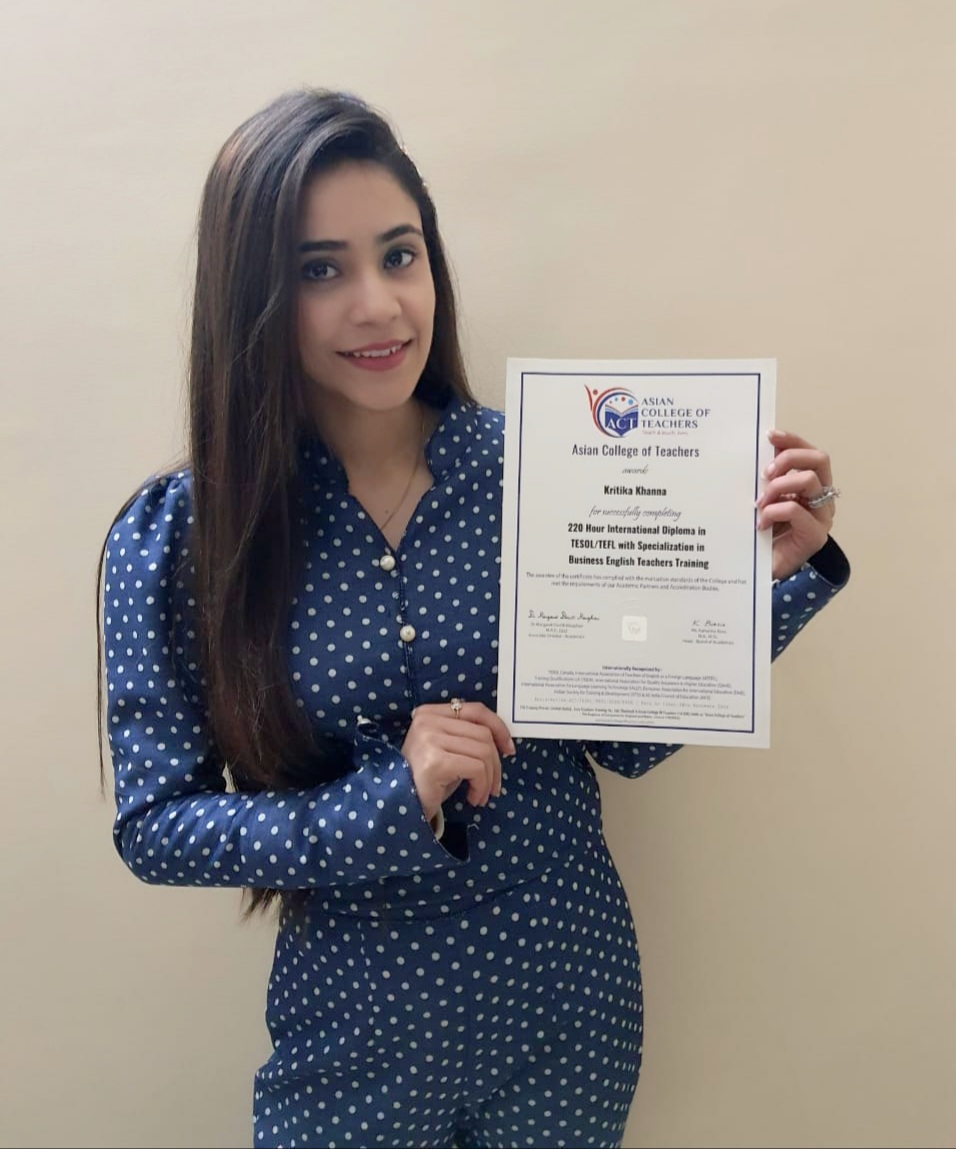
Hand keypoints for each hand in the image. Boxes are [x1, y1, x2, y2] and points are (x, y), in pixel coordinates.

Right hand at [400, 701, 513, 820]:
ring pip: (483, 752)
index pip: (475, 710)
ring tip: (481, 795)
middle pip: (483, 734)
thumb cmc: (428, 780)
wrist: (401, 808)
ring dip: (489, 779)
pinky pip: (477, 768)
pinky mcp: (436, 761)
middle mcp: (427, 721)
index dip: (499, 727)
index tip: (509, 749)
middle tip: (493, 787)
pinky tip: (472, 798)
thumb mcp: (448, 750)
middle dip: (495, 764)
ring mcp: (430, 739)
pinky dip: (481, 786)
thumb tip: (503, 741)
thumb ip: (466, 737)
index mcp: (429, 713)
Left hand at [756, 429, 837, 580]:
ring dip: (779, 486)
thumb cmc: (762, 535)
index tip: (769, 436)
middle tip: (764, 474)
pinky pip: (796, 509)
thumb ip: (766, 481)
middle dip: (789, 459)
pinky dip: (774, 511)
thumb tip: (756, 455)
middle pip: (819, 459)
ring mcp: (822, 516)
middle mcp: (822, 498)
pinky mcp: (815, 535)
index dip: (792, 440)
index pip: (810, 453)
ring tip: (759, 502)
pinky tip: (761, 524)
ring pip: (809, 480)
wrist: (763, 572)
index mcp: (812, 486)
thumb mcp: (763, 500)